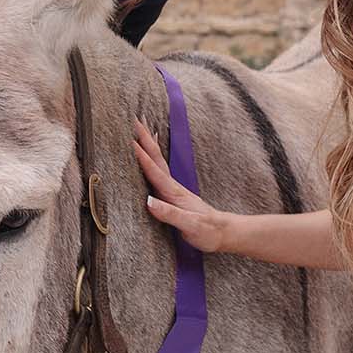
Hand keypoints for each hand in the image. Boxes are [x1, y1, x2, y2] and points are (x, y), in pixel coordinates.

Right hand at [132, 119, 230, 252]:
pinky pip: (159, 171)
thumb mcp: (189, 225)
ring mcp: (173, 189)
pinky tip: (151, 156)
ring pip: (158, 162)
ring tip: (140, 130)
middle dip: (145, 139)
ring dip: (148, 145)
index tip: (129, 140)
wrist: (224, 233)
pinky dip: (153, 158)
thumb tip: (148, 202)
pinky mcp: (173, 195)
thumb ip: (169, 214)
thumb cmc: (207, 231)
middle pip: (157, 158)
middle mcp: (173, 187)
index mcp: (174, 193)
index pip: (154, 171)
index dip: (141, 156)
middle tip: (134, 120)